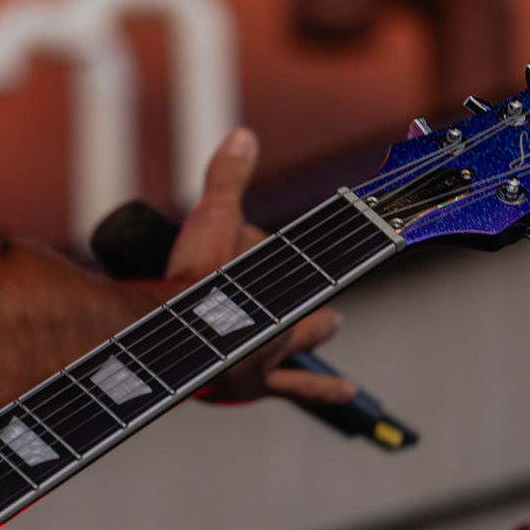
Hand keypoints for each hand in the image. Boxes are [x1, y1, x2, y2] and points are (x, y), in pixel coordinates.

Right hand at [165, 128, 355, 406]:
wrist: (178, 340)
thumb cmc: (194, 281)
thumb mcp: (210, 219)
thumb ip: (226, 178)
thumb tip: (243, 135)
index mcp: (274, 274)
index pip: (278, 251)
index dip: (272, 245)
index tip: (296, 240)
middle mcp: (284, 311)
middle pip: (307, 296)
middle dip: (309, 287)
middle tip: (314, 282)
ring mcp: (274, 351)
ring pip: (311, 340)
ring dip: (321, 330)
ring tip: (334, 325)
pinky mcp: (259, 384)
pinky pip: (301, 387)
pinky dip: (326, 389)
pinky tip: (351, 393)